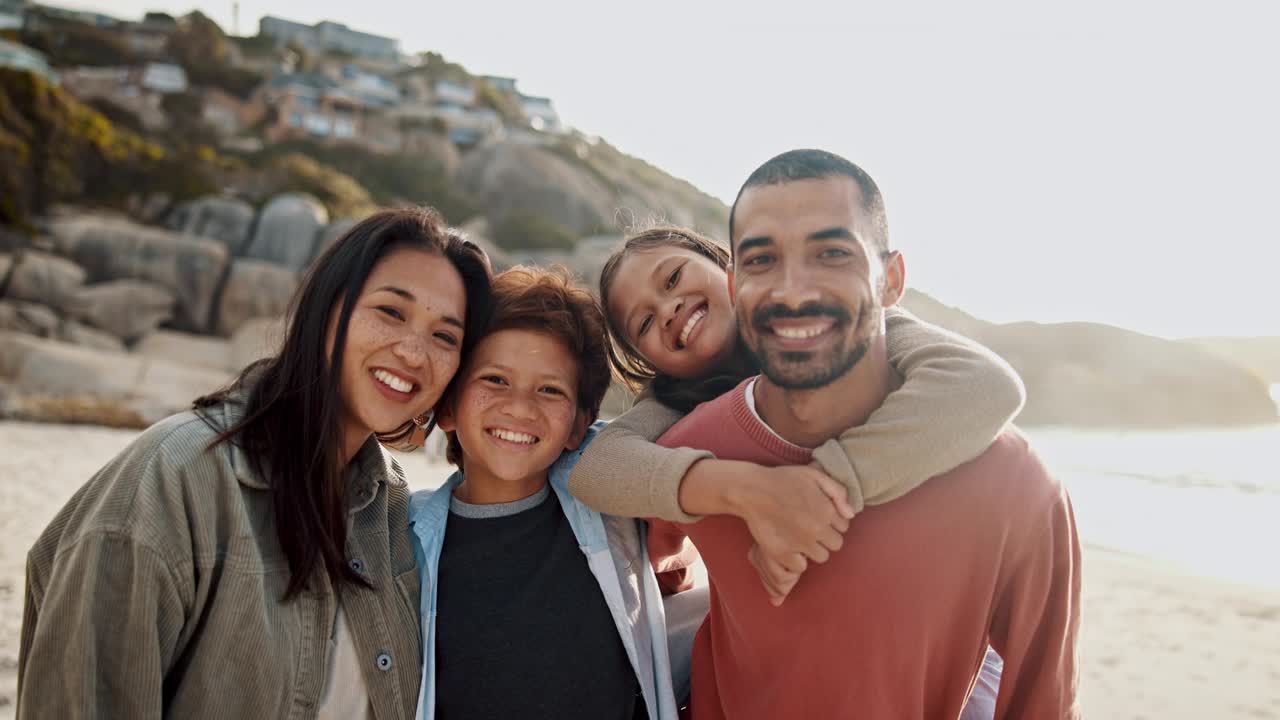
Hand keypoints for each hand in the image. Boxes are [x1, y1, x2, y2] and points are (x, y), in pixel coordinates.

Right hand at [731, 464, 854, 602]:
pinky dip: (796, 560)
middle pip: (836, 545)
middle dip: (826, 537)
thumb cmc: (783, 479)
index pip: (844, 526)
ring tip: (799, 538)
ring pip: (821, 557)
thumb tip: (851, 514)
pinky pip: (800, 567)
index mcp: (827, 510)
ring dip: (813, 550)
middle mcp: (817, 528)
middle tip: (809, 528)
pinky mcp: (783, 553)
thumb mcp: (814, 475)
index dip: (832, 521)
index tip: (819, 517)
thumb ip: (838, 491)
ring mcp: (800, 543)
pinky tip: (789, 547)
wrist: (751, 490)